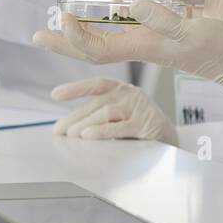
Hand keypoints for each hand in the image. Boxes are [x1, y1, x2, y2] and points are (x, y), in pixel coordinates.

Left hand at [33, 0, 222, 96]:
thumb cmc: (218, 48)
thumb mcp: (191, 29)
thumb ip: (161, 18)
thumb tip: (128, 6)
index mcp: (142, 46)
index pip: (95, 47)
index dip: (74, 34)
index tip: (62, 15)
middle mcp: (140, 47)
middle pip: (91, 48)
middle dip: (64, 42)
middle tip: (36, 35)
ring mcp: (150, 44)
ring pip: (106, 39)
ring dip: (82, 31)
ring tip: (64, 20)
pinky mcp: (161, 38)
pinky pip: (127, 30)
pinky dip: (113, 19)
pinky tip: (114, 4)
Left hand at [51, 77, 176, 143]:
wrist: (167, 137)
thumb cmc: (137, 125)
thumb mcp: (117, 115)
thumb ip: (97, 116)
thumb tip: (66, 127)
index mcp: (121, 89)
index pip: (96, 84)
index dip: (75, 88)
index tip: (55, 94)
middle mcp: (130, 94)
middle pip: (97, 103)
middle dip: (75, 117)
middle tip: (60, 130)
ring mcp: (139, 107)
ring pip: (107, 112)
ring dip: (86, 124)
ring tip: (72, 135)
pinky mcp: (145, 123)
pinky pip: (120, 127)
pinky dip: (102, 131)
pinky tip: (88, 136)